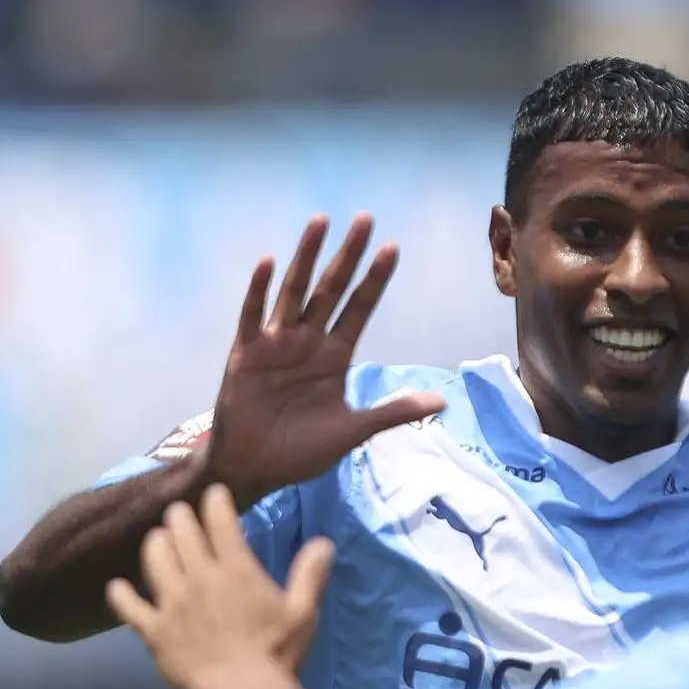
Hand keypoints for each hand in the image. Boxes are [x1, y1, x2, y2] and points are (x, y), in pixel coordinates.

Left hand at [108, 485, 335, 688]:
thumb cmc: (277, 653)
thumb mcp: (303, 613)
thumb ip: (310, 575)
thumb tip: (324, 543)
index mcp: (236, 570)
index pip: (221, 522)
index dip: (216, 502)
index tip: (214, 492)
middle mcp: (199, 577)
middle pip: (182, 534)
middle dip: (180, 517)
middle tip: (179, 512)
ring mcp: (171, 603)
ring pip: (154, 559)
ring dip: (155, 543)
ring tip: (157, 539)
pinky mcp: (153, 630)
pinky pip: (130, 607)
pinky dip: (121, 595)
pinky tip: (117, 587)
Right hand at [203, 214, 445, 507]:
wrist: (256, 469)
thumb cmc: (301, 450)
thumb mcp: (354, 431)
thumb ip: (393, 412)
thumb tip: (442, 401)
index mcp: (334, 356)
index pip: (360, 308)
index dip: (375, 279)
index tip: (393, 248)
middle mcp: (307, 342)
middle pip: (332, 289)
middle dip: (348, 255)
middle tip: (365, 220)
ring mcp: (275, 344)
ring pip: (295, 292)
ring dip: (307, 258)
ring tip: (320, 223)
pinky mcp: (246, 355)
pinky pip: (252, 317)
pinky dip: (259, 290)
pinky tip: (267, 262)